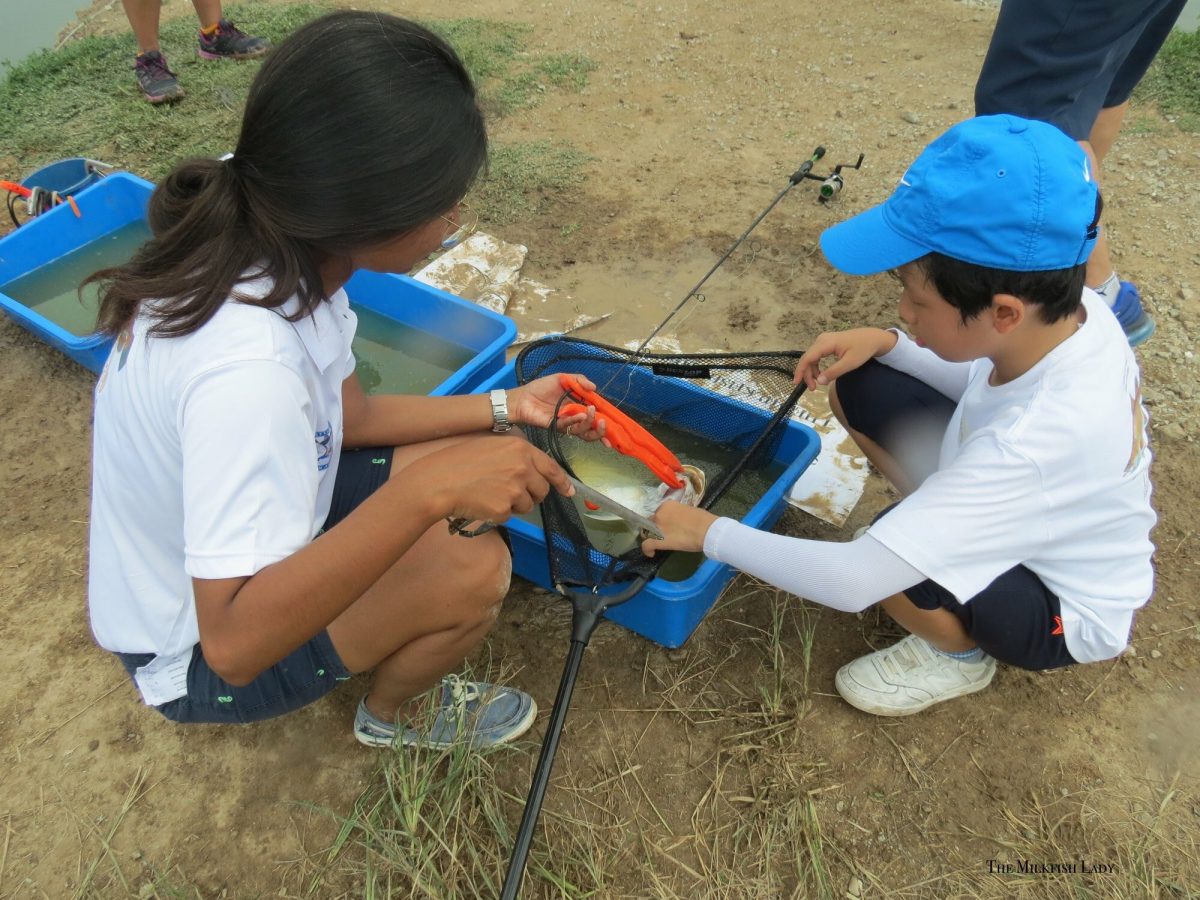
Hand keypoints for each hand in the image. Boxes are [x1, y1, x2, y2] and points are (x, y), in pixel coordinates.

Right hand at [408, 436, 572, 524]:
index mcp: (520, 449)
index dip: (562, 482)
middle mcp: (522, 467)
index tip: (568, 491)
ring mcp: (515, 489)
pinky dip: (498, 514)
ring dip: (514, 505)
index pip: (551, 467)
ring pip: (528, 505)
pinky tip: (483, 502)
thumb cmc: (459, 462)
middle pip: (542, 490)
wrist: (438, 481)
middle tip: (511, 493)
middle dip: (532, 495)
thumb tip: (535, 473)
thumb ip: (516, 456)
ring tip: (491, 494)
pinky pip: (509, 516)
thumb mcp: (492, 447)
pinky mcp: (504, 508)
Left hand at [509, 373, 603, 439]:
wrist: (523, 397)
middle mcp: (575, 417)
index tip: (614, 422)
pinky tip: (580, 415)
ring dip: (590, 424)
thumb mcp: (563, 378)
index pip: (596, 415)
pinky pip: (569, 427)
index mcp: (579, 406)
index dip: (606, 420)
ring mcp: (566, 423)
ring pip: (583, 431)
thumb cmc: (541, 388)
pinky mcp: (556, 427)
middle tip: (604, 421)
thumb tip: (594, 387)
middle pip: (593, 429)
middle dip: (602, 429)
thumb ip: (579, 380)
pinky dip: (576, 421)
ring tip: (592, 414)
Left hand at [641, 501, 718, 556]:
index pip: (660, 512)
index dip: (663, 520)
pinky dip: (647, 550)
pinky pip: (646, 545)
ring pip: (647, 532)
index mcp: (668, 505)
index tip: (668, 525)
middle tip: (664, 534)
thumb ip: (680, 514)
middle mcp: (659, 513)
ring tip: (657, 543)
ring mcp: (657, 526)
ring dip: (651, 536)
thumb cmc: (703, 520)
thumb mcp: (689, 511)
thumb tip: (679, 520)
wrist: (706, 530)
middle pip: (651, 521)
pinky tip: (651, 553)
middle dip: (656, 527)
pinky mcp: (657, 540)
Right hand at [793, 328, 897, 389]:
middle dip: (807, 374)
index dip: (801, 371)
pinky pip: (816, 356)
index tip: (796, 383)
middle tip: (812, 389)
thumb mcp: (850, 363)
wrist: (873, 338)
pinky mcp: (826, 343)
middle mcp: (821, 340)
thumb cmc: (863, 349)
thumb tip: (819, 382)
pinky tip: (820, 375)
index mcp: (825, 343)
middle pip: (807, 358)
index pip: (807, 358)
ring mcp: (823, 340)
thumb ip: (834, 372)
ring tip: (817, 384)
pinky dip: (816, 366)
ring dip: (811, 371)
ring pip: (811, 358)